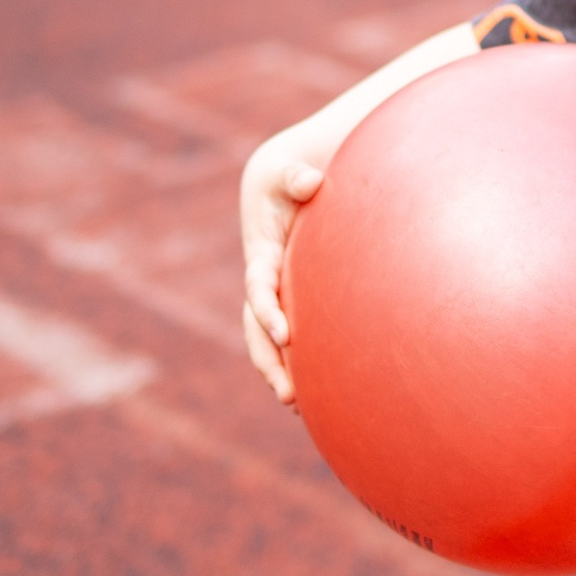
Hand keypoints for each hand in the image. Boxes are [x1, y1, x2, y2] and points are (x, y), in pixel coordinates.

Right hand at [240, 128, 326, 405]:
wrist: (290, 179)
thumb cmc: (291, 173)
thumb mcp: (287, 169)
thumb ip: (296, 175)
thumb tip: (310, 182)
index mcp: (261, 252)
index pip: (259, 287)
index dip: (268, 311)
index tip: (285, 336)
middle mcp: (264, 279)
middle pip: (257, 328)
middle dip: (269, 362)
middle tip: (288, 394)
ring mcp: (278, 292)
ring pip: (270, 340)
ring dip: (280, 371)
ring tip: (297, 406)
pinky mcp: (294, 298)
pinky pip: (293, 335)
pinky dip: (299, 361)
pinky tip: (318, 392)